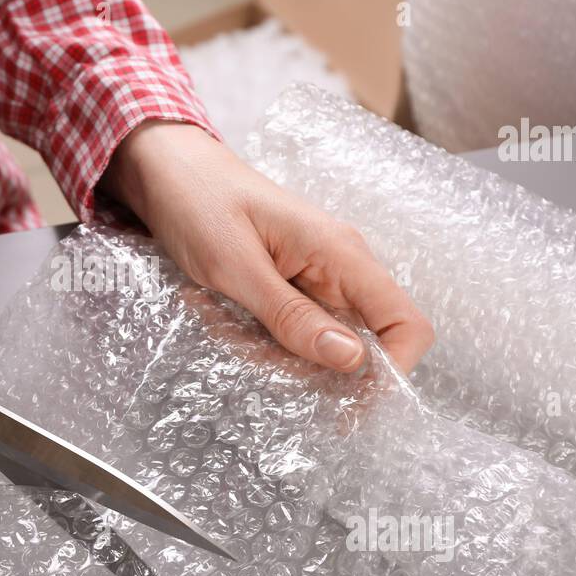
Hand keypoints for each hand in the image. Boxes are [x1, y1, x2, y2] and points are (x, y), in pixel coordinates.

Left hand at [101, 121, 433, 373]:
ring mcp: (318, 278)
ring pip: (325, 345)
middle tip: (255, 360)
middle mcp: (341, 267)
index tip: (347, 405)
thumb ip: (291, 316)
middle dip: (317, 370)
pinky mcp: (293, 286)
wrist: (169, 169)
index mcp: (340, 254)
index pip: (406, 322)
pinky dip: (267, 342)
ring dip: (283, 356)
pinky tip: (229, 323)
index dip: (392, 371)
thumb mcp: (235, 267)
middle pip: (364, 346)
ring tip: (228, 328)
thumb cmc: (198, 203)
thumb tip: (352, 361)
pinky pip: (298, 331)